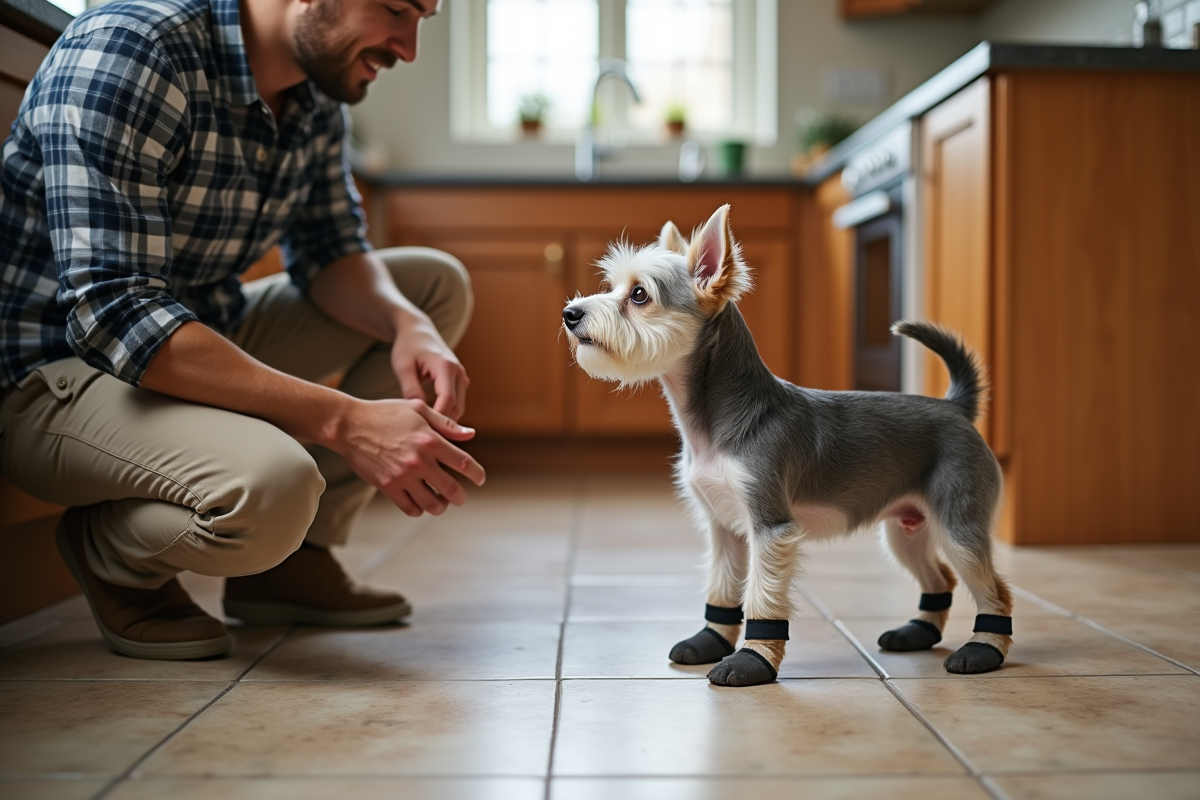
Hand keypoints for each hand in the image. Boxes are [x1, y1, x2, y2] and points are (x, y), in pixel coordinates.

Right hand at [337, 398, 485, 516]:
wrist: (350, 425)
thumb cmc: (385, 413)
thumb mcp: (418, 410)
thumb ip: (446, 425)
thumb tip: (471, 434)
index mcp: (430, 440)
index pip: (463, 463)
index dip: (477, 474)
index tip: (480, 479)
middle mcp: (419, 461)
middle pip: (451, 490)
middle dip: (460, 497)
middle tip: (460, 497)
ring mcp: (403, 476)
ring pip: (431, 504)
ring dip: (440, 506)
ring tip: (440, 502)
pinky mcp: (387, 486)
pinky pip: (409, 508)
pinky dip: (418, 509)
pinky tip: (420, 503)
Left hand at [390, 313, 469, 420]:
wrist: (418, 331)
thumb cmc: (408, 347)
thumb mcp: (403, 367)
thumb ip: (411, 389)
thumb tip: (418, 414)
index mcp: (446, 366)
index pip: (447, 400)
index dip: (437, 418)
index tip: (421, 430)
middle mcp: (459, 372)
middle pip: (457, 407)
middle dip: (442, 423)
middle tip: (422, 435)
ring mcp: (461, 377)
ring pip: (459, 407)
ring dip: (444, 419)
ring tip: (424, 430)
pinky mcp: (459, 381)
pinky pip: (456, 402)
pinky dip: (445, 412)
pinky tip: (428, 419)